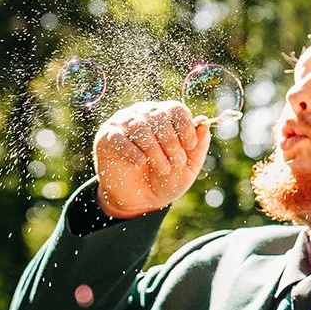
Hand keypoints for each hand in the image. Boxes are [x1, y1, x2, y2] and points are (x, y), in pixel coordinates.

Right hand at [93, 101, 210, 218]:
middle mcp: (142, 114)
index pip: (175, 108)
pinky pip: (120, 139)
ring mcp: (122, 124)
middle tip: (175, 163)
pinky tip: (140, 164)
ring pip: (140, 128)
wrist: (140, 201)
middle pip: (159, 117)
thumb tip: (204, 121)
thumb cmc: (165, 178)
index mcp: (164, 116)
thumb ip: (198, 144)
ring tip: (162, 169)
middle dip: (171, 143)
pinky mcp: (106, 138)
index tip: (190, 147)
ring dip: (155, 152)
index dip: (186, 128)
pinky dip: (134, 153)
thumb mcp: (188, 166)